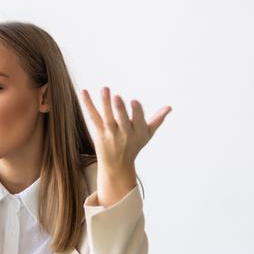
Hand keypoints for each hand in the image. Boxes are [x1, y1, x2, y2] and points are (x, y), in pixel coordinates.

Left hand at [81, 87, 171, 205]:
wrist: (117, 165)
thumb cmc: (134, 146)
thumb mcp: (147, 134)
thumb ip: (157, 120)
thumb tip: (169, 107)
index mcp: (138, 132)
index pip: (138, 120)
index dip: (136, 111)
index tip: (134, 101)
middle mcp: (124, 133)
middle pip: (122, 120)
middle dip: (120, 109)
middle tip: (116, 97)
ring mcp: (110, 133)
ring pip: (107, 118)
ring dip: (105, 104)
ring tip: (105, 89)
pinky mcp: (99, 132)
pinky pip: (93, 117)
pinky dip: (88, 105)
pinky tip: (84, 92)